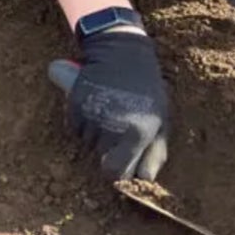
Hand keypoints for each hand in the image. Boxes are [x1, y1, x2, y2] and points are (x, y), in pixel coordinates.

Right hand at [54, 30, 169, 180]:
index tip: (121, 164)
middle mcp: (109, 127)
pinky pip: (75, 127)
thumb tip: (144, 180)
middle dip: (108, 149)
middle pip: (100, 157)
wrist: (122, 53)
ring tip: (110, 113)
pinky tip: (96, 105)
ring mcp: (89, 115)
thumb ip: (154, 155)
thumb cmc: (148, 91)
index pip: (115, 172)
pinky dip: (83, 122)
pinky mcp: (74, 104)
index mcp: (136, 134)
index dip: (117, 170)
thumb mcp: (161, 123)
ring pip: (87, 142)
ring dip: (96, 135)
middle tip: (120, 128)